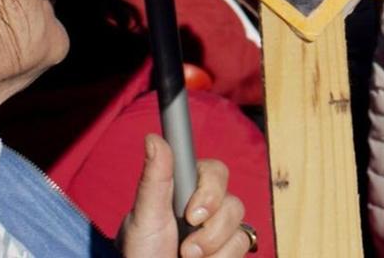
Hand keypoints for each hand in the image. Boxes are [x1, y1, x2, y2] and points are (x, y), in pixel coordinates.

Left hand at [119, 136, 251, 257]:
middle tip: (186, 246)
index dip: (210, 189)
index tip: (192, 214)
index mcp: (183, 191)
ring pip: (239, 223)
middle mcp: (205, 207)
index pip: (214, 171)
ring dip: (212, 246)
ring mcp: (218, 230)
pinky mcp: (228, 249)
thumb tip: (152, 138)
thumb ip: (155, 178)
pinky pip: (242, 244)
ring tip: (187, 257)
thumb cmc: (140, 254)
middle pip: (232, 199)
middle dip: (211, 227)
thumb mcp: (144, 217)